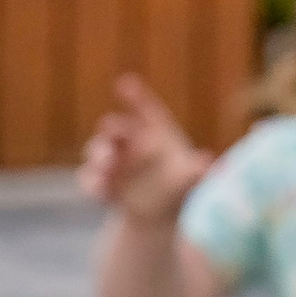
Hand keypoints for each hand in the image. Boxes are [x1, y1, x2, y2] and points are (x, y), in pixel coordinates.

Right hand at [78, 74, 210, 228]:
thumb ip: (196, 170)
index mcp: (155, 131)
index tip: (125, 82)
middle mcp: (130, 141)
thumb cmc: (179, 185)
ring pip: (98, 150)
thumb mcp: (191, 178)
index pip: (144, 108)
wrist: (160, 213)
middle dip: (113, 128)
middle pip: (116, 127)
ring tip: (107, 165)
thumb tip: (206, 161)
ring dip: (100, 155)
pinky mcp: (99, 182)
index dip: (135, 95)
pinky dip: (93, 183)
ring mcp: (111, 160)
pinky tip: (101, 191)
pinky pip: (89, 178)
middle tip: (110, 128)